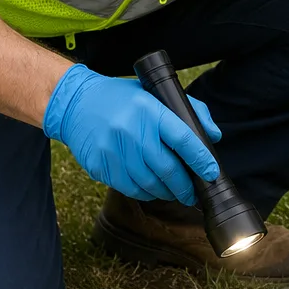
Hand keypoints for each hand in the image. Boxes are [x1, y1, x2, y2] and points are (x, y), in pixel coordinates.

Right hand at [42, 64, 220, 203]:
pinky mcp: (100, 166)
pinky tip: (152, 189)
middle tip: (193, 193)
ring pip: (149, 184)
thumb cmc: (122, 99)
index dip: (201, 160)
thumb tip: (213, 135)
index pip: (183, 139)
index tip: (211, 172)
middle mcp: (131, 130)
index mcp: (149, 110)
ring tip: (175, 192)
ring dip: (167, 192)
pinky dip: (146, 193)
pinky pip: (130, 188)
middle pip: (167, 168)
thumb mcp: (155, 95)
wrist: (75, 103)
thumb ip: (190, 111)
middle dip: (185, 186)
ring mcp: (114, 150)